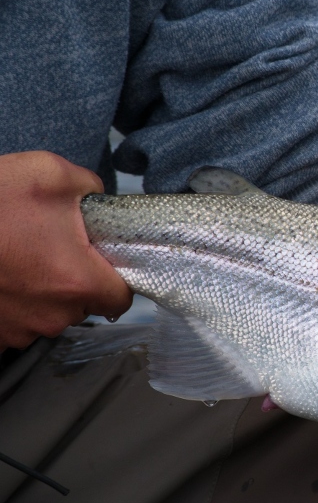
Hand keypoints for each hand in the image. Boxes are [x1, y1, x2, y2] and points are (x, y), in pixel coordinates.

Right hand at [0, 151, 132, 348]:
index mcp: (78, 282)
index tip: (103, 262)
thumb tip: (99, 200)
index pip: (121, 298)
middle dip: (74, 279)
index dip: (116, 278)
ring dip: (40, 291)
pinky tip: (3, 274)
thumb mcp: (49, 173)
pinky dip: (12, 302)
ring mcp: (18, 330)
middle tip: (51, 248)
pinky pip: (16, 321)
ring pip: (48, 313)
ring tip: (19, 258)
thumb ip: (91, 189)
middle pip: (84, 305)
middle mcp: (52, 315)